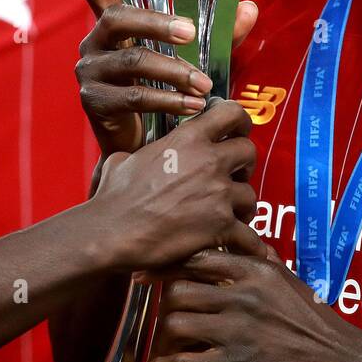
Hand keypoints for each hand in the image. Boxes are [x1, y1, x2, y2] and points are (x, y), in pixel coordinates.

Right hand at [75, 0, 257, 155]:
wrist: (140, 149)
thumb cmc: (162, 92)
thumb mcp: (190, 59)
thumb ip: (218, 34)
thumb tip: (249, 7)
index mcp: (112, 25)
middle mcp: (94, 42)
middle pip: (118, 18)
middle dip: (156, 22)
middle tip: (191, 33)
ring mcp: (90, 72)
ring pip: (133, 61)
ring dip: (174, 72)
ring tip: (205, 85)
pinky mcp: (94, 102)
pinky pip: (134, 96)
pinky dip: (169, 100)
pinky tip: (193, 107)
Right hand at [89, 98, 263, 272]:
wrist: (110, 232)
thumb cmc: (114, 198)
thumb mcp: (125, 159)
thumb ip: (146, 152)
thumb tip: (139, 156)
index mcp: (188, 139)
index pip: (232, 113)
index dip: (240, 122)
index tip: (238, 132)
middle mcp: (208, 161)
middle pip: (249, 152)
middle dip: (244, 166)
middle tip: (233, 177)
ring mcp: (218, 194)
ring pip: (251, 195)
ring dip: (243, 205)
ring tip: (231, 215)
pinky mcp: (221, 226)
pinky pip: (249, 235)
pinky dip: (249, 244)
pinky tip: (243, 247)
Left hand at [146, 251, 356, 361]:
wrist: (334, 358)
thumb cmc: (313, 320)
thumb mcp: (288, 279)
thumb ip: (262, 260)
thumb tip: (243, 243)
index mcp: (255, 271)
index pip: (198, 257)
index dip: (170, 264)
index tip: (152, 271)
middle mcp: (243, 296)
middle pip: (179, 290)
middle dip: (165, 303)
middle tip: (161, 311)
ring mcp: (237, 329)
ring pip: (176, 322)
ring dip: (164, 334)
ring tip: (163, 341)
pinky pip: (184, 361)